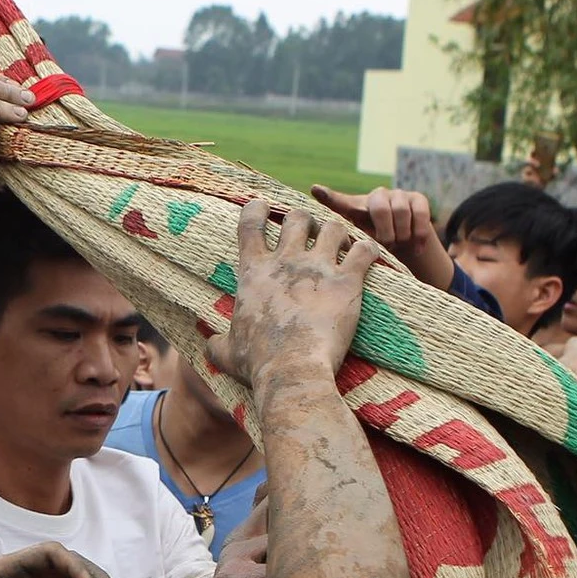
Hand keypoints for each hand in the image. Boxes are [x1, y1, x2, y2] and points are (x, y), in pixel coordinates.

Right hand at [221, 202, 377, 386]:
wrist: (292, 370)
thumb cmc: (257, 363)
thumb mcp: (228, 352)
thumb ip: (218, 343)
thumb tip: (209, 345)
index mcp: (253, 272)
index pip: (250, 223)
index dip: (257, 209)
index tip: (263, 207)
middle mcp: (285, 262)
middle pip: (297, 217)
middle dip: (305, 221)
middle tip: (311, 234)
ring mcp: (318, 268)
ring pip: (334, 228)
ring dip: (338, 233)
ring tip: (342, 245)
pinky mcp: (347, 281)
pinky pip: (364, 250)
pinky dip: (368, 250)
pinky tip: (367, 258)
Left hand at [311, 185, 453, 291]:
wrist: (410, 248)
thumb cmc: (380, 249)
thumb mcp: (366, 249)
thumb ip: (356, 248)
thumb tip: (347, 261)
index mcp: (357, 209)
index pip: (340, 202)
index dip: (329, 197)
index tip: (315, 190)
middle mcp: (375, 197)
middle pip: (381, 208)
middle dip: (386, 232)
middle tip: (387, 247)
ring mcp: (397, 195)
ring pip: (402, 212)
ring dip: (401, 235)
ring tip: (399, 246)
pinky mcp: (417, 198)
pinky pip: (420, 215)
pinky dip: (419, 235)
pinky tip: (416, 249)